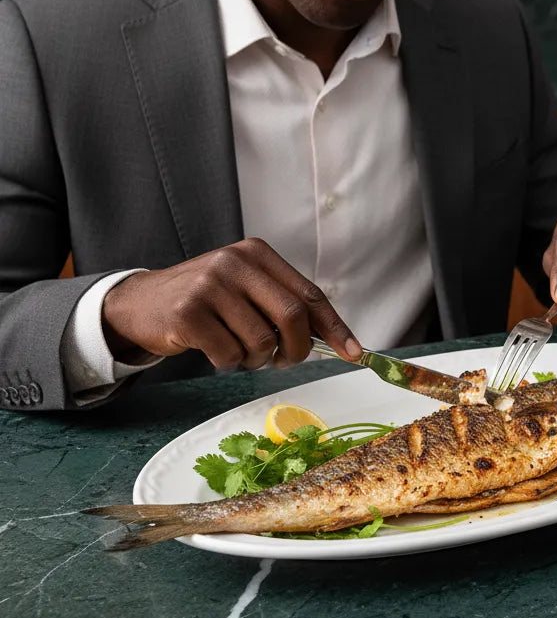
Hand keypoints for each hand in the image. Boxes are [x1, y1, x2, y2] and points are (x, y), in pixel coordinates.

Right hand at [101, 238, 361, 369]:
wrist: (141, 303)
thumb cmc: (207, 301)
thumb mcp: (246, 289)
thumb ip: (284, 306)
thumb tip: (337, 340)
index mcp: (258, 254)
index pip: (310, 295)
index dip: (335, 327)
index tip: (354, 353)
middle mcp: (235, 262)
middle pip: (292, 318)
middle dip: (296, 350)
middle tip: (284, 361)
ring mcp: (210, 285)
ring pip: (261, 342)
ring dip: (255, 359)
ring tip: (237, 349)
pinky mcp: (188, 313)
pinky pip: (229, 355)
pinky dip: (228, 363)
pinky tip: (213, 349)